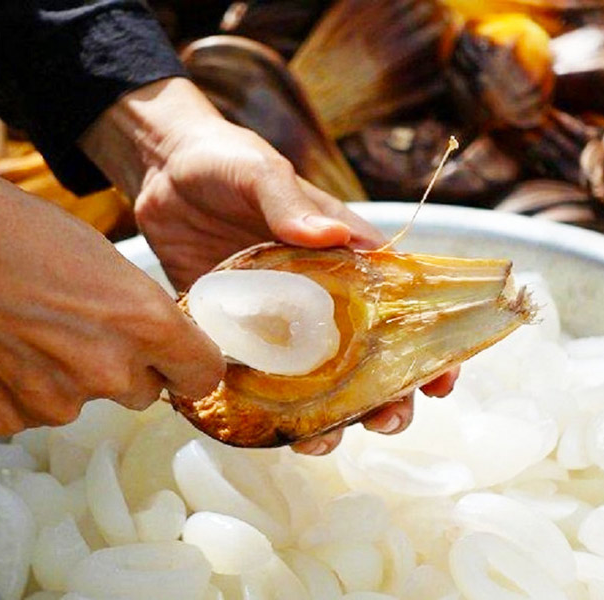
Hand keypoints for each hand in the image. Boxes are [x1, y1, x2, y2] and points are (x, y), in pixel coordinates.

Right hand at [0, 153, 223, 434]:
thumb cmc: (0, 225)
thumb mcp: (95, 252)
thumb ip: (134, 306)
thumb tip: (150, 337)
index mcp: (141, 320)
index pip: (204, 376)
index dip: (191, 366)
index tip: (180, 362)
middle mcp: (107, 370)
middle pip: (144, 392)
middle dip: (124, 367)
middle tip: (80, 327)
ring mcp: (54, 401)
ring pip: (84, 401)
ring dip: (67, 376)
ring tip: (25, 326)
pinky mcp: (4, 418)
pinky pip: (32, 410)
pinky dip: (20, 387)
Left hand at [80, 78, 457, 452]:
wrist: (162, 171)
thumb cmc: (224, 161)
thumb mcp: (260, 172)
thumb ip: (289, 202)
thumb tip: (329, 238)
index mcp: (340, 257)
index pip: (398, 304)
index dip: (425, 345)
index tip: (441, 380)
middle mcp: (316, 296)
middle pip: (364, 357)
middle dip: (383, 396)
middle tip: (384, 421)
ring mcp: (275, 320)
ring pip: (313, 381)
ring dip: (326, 416)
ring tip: (320, 440)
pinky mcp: (233, 333)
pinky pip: (254, 381)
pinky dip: (262, 410)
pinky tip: (264, 432)